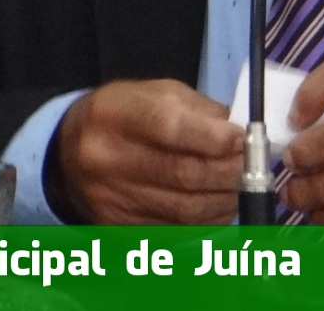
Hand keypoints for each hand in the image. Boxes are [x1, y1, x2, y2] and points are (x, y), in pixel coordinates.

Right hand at [52, 78, 242, 223]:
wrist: (66, 154)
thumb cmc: (123, 116)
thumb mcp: (156, 94)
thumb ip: (201, 112)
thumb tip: (243, 134)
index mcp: (115, 114)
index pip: (169, 127)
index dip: (213, 137)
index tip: (245, 139)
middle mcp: (107, 158)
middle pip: (183, 174)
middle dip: (230, 171)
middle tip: (257, 165)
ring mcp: (111, 198)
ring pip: (185, 209)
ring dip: (226, 199)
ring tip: (245, 185)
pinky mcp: (119, 228)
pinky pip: (176, 229)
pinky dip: (208, 219)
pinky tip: (222, 204)